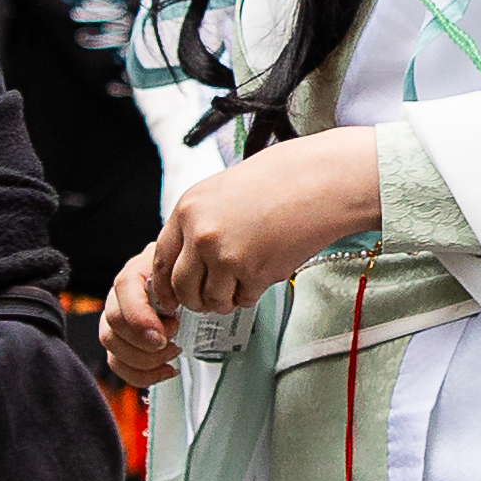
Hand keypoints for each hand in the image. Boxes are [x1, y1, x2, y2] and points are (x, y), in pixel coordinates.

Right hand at [102, 253, 179, 389]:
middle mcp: (120, 295)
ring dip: (145, 360)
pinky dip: (142, 374)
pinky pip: (118, 364)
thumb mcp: (190, 273)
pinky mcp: (121, 342)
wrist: (187, 285)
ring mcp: (117, 320)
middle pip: (113, 324)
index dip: (140, 319)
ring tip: (172, 353)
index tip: (162, 337)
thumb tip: (184, 303)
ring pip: (112, 347)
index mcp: (136, 272)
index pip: (124, 290)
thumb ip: (184, 282)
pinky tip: (165, 370)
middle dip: (145, 345)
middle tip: (172, 344)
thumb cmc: (187, 278)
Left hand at [146, 129, 386, 319]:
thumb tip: (184, 260)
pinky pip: (243, 299)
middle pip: (181, 288)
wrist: (320, 181)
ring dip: (226, 299)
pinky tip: (264, 269)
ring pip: (211, 300)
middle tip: (210, 296)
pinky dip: (252, 293)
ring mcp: (226, 255)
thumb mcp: (221, 191)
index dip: (163, 284)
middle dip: (195, 299)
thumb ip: (198, 223)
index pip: (160, 259)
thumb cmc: (279, 180)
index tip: (170, 296)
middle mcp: (201, 232)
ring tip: (244, 279)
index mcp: (188, 208)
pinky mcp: (254, 272)